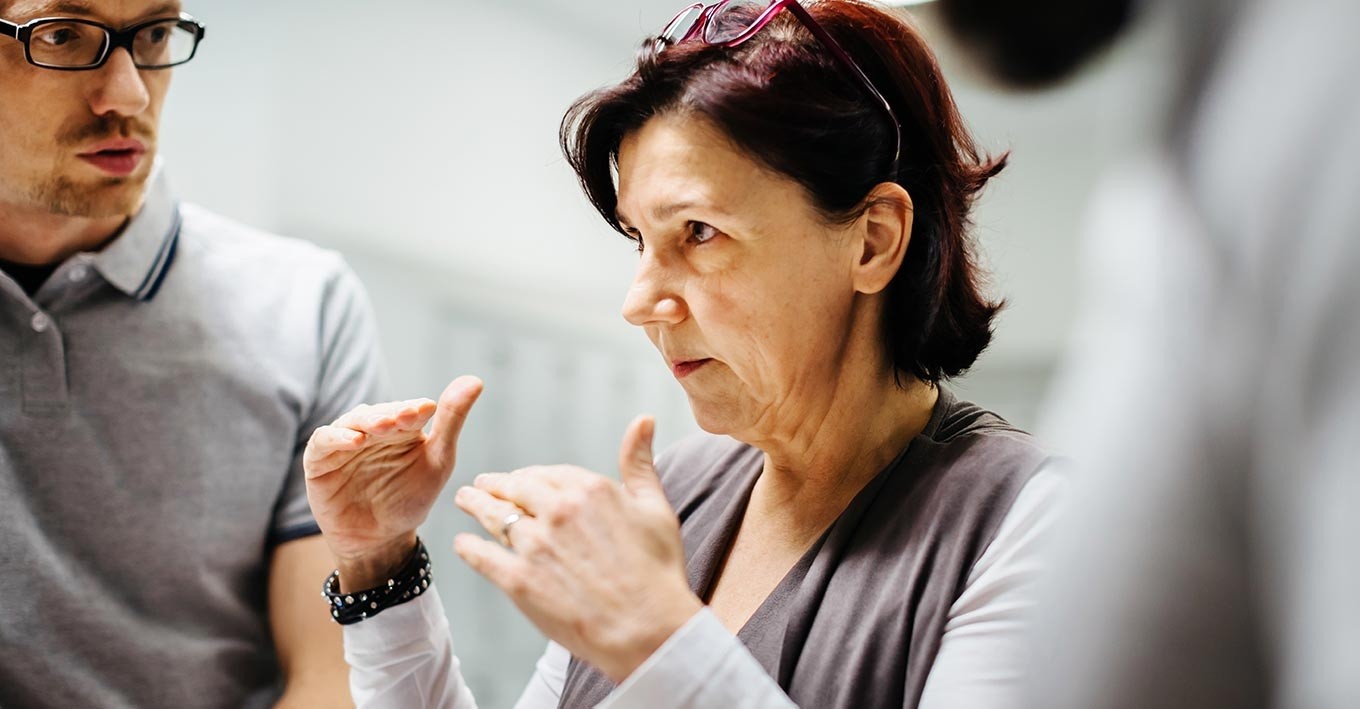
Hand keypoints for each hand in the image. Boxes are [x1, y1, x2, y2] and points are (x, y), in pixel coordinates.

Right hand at [304, 376, 482, 589]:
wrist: (380, 540)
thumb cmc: (410, 499)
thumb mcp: (438, 461)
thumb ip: (452, 422)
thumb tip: (475, 381)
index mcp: (400, 427)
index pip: (407, 410)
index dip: (415, 409)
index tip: (428, 409)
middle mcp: (371, 429)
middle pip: (379, 413)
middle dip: (393, 413)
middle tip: (406, 416)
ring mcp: (343, 443)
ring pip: (352, 421)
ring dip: (368, 421)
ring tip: (383, 426)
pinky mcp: (319, 460)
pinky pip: (323, 441)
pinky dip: (336, 437)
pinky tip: (354, 441)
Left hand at [453, 415, 702, 682]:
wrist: (648, 629)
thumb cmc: (658, 571)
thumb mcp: (655, 508)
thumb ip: (639, 463)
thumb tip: (644, 420)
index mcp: (589, 489)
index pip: (546, 474)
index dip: (530, 477)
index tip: (519, 480)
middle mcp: (557, 510)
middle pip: (514, 489)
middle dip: (495, 485)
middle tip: (481, 486)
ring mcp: (535, 546)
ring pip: (494, 516)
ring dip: (475, 505)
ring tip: (465, 501)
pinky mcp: (519, 581)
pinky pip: (482, 556)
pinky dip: (469, 548)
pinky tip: (462, 544)